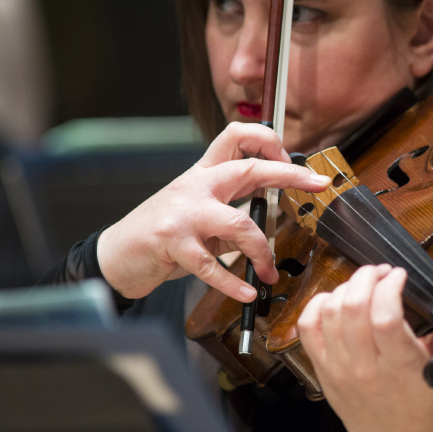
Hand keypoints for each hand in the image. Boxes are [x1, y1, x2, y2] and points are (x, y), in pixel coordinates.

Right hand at [97, 122, 329, 300]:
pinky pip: (213, 265)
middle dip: (289, 174)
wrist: (116, 255)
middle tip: (316, 184)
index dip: (269, 142)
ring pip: (240, 223)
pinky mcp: (173, 244)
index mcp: (203, 174)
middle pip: (249, 168)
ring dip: (263, 251)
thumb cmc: (161, 234)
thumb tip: (269, 218)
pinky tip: (247, 292)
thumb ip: (230, 211)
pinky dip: (234, 283)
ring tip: (270, 272)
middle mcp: (196, 186)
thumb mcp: (198, 214)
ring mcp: (184, 214)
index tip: (295, 160)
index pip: (238, 139)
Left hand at [298, 264, 432, 431]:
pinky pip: (308, 327)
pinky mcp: (321, 368)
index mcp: (400, 366)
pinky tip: (335, 298)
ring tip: (362, 284)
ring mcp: (339, 367)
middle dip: (367, 277)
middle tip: (380, 272)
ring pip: (330, 312)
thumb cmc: (422, 396)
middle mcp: (366, 367)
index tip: (399, 276)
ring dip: (346, 287)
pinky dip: (317, 304)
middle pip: (353, 308)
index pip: (386, 317)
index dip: (390, 287)